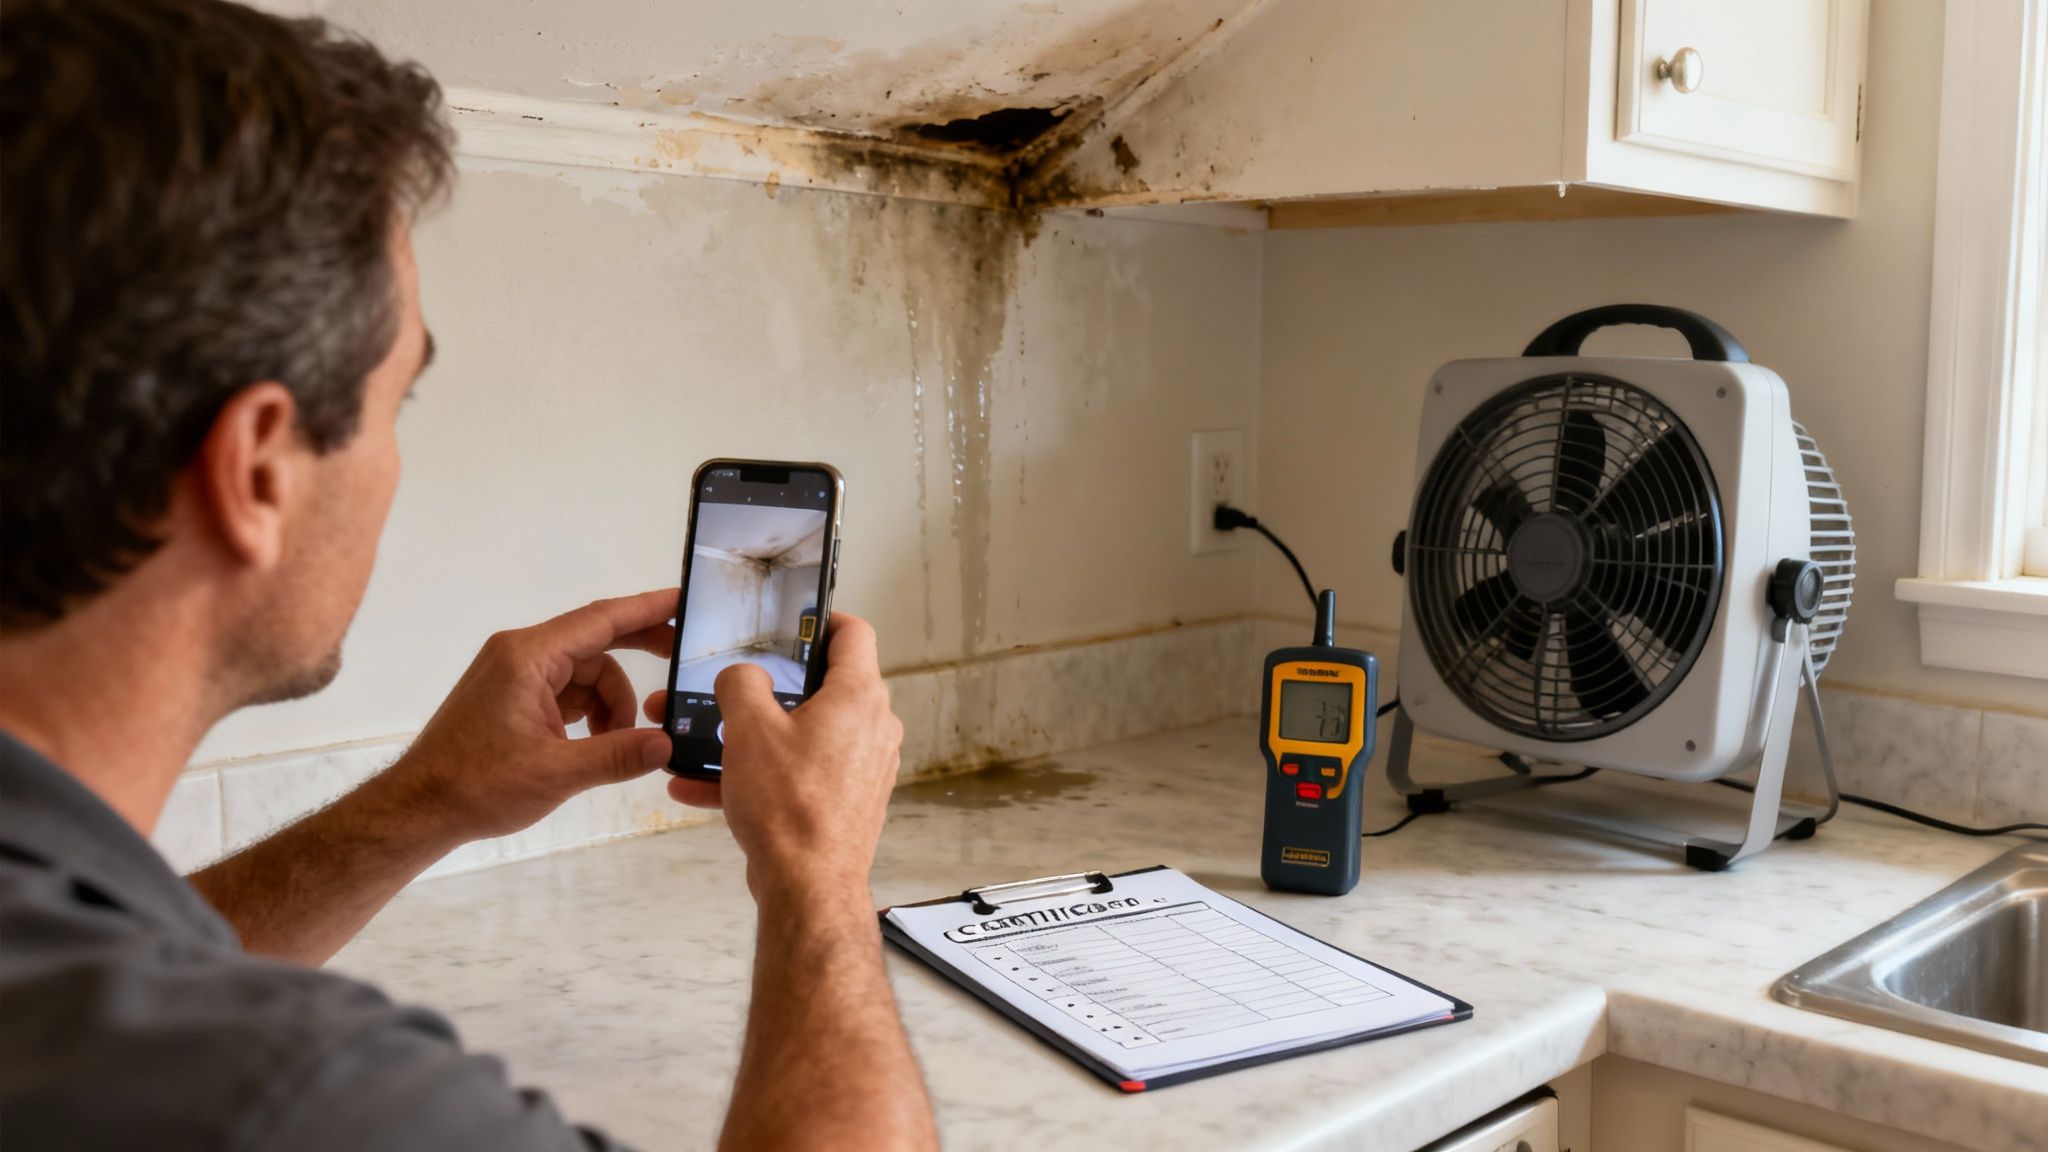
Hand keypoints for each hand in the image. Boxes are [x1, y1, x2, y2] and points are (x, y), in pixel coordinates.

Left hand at [391, 589, 677, 844]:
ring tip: (619, 745)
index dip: (645, 609)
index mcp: (528, 657)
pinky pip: (566, 692)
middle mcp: (520, 655)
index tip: (682, 600)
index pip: (599, 620)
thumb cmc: (478, 785)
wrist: (419, 808)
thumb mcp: (556, 773)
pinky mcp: (511, 698)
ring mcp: (514, 676)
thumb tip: (667, 745)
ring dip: (610, 704)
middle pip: (594, 643)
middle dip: (637, 652)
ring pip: (584, 674)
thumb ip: (617, 755)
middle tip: (678, 661)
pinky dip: (589, 714)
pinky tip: (597, 745)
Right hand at [645, 613, 901, 898]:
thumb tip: (740, 676)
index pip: (854, 633)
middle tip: (732, 688)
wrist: (807, 887)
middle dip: (769, 688)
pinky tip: (700, 788)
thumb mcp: (749, 729)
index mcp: (858, 697)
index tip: (795, 622)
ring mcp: (862, 767)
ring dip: (752, 738)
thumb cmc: (790, 809)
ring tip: (702, 744)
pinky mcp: (845, 801)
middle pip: (822, 687)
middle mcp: (872, 728)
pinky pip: (798, 774)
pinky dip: (759, 775)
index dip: (823, 619)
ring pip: (801, 736)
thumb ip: (740, 685)